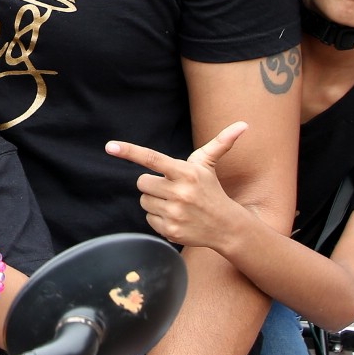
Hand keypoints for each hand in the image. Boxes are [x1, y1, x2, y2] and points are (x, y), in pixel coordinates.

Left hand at [105, 122, 250, 253]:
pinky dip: (158, 218)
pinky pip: (148, 219)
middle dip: (152, 184)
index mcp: (186, 173)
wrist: (226, 226)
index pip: (152, 159)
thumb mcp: (210, 165)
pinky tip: (175, 217)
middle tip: (169, 188)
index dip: (129, 151)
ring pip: (144, 201)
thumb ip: (221, 142)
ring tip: (174, 203)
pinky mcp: (171, 230)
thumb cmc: (211, 190)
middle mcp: (180, 193)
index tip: (110, 146)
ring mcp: (175, 213)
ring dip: (154, 201)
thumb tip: (243, 124)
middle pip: (142, 183)